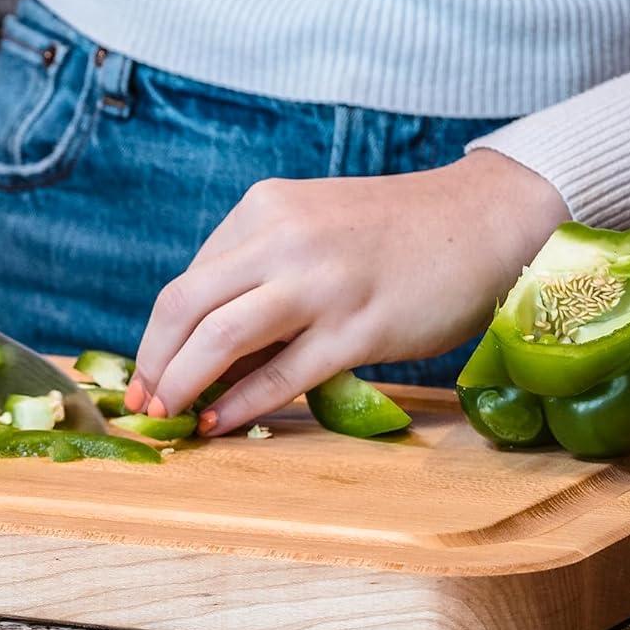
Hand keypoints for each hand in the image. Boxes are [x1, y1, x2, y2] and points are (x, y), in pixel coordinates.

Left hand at [126, 149, 567, 433]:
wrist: (487, 219)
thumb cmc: (396, 233)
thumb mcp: (313, 226)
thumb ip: (260, 270)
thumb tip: (201, 344)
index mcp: (265, 209)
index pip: (189, 281)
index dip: (159, 336)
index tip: (148, 373)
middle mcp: (285, 238)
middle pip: (184, 306)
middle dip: (153, 363)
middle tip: (142, 403)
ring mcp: (322, 283)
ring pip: (221, 339)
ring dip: (182, 385)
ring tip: (168, 416)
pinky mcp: (360, 328)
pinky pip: (282, 375)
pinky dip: (239, 403)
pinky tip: (218, 420)